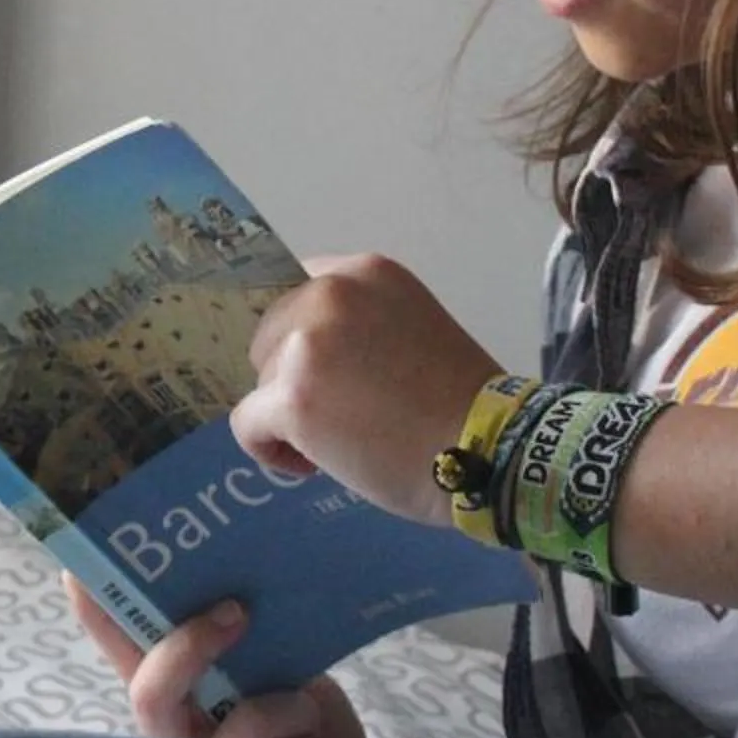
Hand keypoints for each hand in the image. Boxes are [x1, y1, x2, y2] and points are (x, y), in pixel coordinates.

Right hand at [64, 576, 390, 737]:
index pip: (122, 653)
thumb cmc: (304, 723)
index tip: (75, 572)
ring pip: (243, 724)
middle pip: (150, 693)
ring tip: (306, 720)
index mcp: (175, 696)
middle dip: (190, 647)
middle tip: (237, 611)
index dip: (95, 616)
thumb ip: (242, 639)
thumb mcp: (276, 666)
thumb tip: (233, 592)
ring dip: (291, 708)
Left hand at [234, 253, 502, 530]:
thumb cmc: (460, 400)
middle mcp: (329, 295)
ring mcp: (306, 344)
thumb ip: (357, 323)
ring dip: (287, 415)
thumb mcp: (408, 327)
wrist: (490, 448)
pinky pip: (247, 424)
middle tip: (343, 412)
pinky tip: (311, 465)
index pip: (295, 293)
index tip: (322, 371)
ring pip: (259, 382)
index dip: (299, 336)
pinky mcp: (291, 397)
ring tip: (341, 440)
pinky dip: (270, 451)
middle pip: (268, 337)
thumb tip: (298, 351)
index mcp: (363, 272)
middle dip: (292, 377)